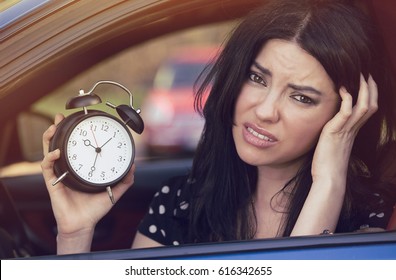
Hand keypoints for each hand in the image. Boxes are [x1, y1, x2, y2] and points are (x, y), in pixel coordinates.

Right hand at [41, 114, 134, 251]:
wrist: (83, 224)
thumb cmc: (95, 209)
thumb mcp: (114, 192)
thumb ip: (125, 180)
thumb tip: (134, 166)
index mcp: (80, 168)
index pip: (76, 147)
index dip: (75, 134)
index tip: (80, 121)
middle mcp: (68, 168)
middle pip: (59, 144)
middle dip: (57, 129)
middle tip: (60, 117)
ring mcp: (59, 174)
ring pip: (48, 151)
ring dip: (49, 138)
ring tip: (53, 127)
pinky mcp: (52, 183)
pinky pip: (47, 167)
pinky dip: (50, 158)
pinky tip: (56, 152)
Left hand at [291, 75, 377, 235]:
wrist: (328, 178)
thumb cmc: (327, 163)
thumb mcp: (332, 144)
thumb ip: (333, 133)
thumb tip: (327, 125)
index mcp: (352, 132)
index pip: (367, 109)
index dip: (369, 95)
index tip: (365, 81)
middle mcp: (353, 129)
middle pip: (371, 104)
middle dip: (370, 88)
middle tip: (366, 73)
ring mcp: (346, 130)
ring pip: (364, 106)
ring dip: (363, 89)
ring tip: (358, 75)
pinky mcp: (336, 132)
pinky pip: (347, 111)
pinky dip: (347, 98)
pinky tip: (342, 88)